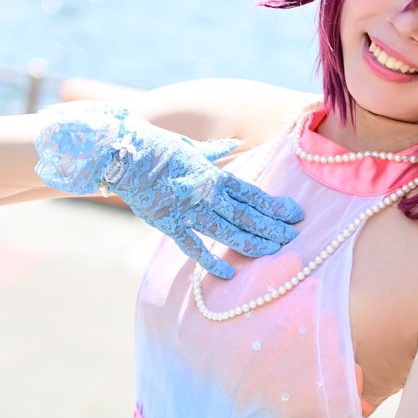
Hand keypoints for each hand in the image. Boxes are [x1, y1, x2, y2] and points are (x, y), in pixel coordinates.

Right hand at [34, 104, 302, 276]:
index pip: (252, 194)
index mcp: (214, 174)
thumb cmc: (155, 147)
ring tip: (273, 253)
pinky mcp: (169, 224)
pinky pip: (193, 246)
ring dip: (252, 243)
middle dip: (272, 227)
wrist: (122, 154)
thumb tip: (235, 144)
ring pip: (228, 231)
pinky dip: (211, 262)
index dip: (275, 206)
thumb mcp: (190, 147)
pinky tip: (229, 273)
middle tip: (293, 238)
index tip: (295, 214)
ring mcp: (189, 210)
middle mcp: (207, 193)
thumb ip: (215, 151)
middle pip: (247, 214)